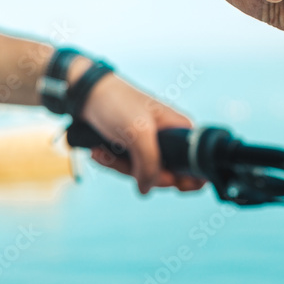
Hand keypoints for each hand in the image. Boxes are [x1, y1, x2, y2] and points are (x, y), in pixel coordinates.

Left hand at [77, 65, 203, 194]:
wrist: (86, 94)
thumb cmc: (117, 104)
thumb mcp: (138, 133)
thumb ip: (150, 165)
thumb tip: (147, 189)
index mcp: (182, 130)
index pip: (196, 167)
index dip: (183, 180)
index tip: (161, 178)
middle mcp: (171, 139)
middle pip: (167, 176)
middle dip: (140, 172)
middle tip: (123, 159)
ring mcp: (152, 145)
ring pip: (144, 174)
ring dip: (120, 166)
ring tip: (102, 150)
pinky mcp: (134, 149)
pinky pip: (129, 168)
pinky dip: (113, 162)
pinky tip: (98, 151)